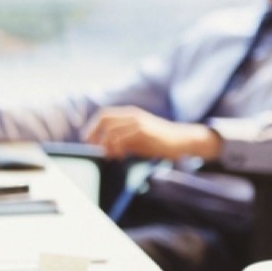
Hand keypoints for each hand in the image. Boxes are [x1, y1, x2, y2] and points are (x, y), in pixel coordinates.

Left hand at [83, 106, 220, 159]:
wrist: (182, 140)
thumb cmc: (160, 141)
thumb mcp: (138, 139)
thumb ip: (122, 140)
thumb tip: (104, 148)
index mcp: (130, 114)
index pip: (104, 114)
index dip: (93, 126)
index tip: (89, 141)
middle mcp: (133, 115)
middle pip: (104, 119)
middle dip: (95, 134)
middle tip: (96, 149)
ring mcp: (138, 122)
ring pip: (111, 130)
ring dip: (106, 145)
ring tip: (112, 156)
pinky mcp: (144, 131)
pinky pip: (122, 138)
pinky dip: (116, 148)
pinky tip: (121, 156)